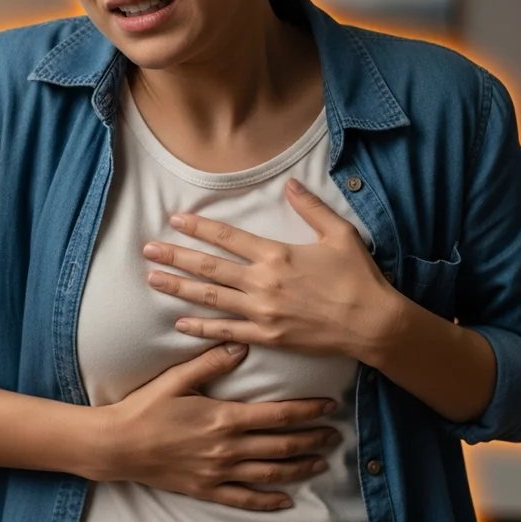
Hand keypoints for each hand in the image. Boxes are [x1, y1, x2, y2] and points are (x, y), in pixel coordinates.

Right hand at [96, 343, 341, 511]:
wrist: (118, 445)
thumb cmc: (146, 407)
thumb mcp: (177, 378)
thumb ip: (211, 363)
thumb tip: (242, 346)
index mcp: (224, 417)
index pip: (277, 414)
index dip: (307, 411)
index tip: (329, 406)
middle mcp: (227, 448)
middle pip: (282, 445)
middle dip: (312, 439)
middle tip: (335, 434)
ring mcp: (219, 472)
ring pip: (271, 473)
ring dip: (300, 467)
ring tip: (321, 461)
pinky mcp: (207, 490)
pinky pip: (244, 499)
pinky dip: (268, 501)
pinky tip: (287, 500)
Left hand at [143, 178, 406, 363]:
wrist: (373, 324)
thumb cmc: (358, 277)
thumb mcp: (339, 234)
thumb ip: (311, 207)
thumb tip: (290, 184)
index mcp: (276, 254)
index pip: (227, 237)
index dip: (199, 227)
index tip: (175, 219)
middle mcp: (262, 283)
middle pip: (208, 268)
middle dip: (175, 257)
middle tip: (148, 249)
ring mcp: (261, 312)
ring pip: (210, 298)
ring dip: (178, 288)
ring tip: (152, 279)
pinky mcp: (267, 337)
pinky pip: (226, 332)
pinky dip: (201, 328)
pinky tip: (179, 322)